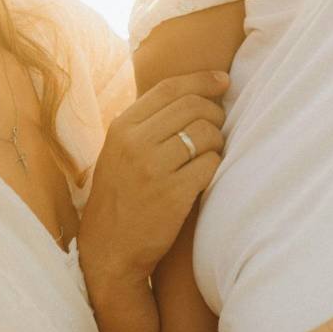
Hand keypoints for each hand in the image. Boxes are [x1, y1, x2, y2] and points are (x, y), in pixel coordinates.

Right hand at [77, 72, 227, 290]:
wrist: (108, 251)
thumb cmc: (120, 197)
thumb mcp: (119, 151)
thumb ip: (146, 123)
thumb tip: (192, 92)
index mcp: (122, 127)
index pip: (169, 88)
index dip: (202, 80)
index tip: (224, 80)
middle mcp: (135, 143)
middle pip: (192, 107)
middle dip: (215, 112)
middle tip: (219, 125)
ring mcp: (153, 169)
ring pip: (206, 134)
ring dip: (218, 141)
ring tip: (212, 152)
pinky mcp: (173, 195)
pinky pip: (210, 164)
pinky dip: (215, 165)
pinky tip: (207, 174)